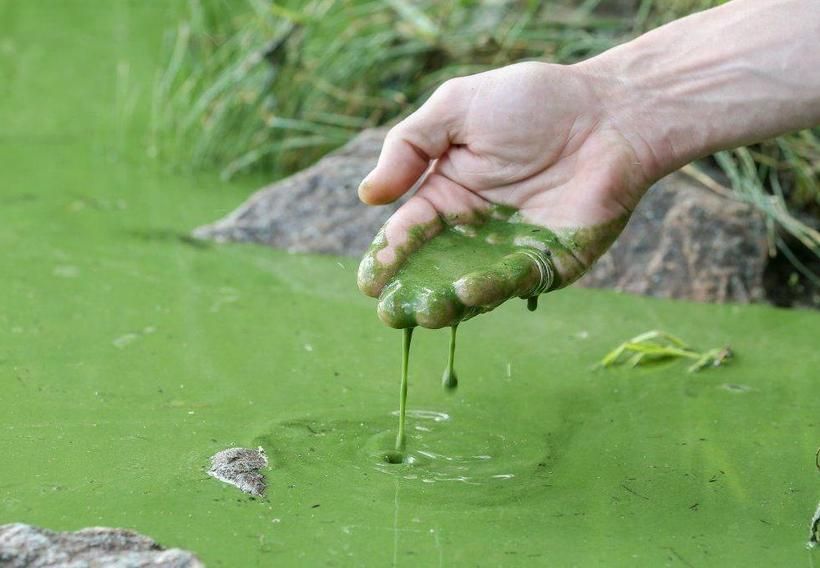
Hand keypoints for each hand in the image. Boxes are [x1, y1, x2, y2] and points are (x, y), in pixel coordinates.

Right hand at [357, 62, 652, 327]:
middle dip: (411, 294)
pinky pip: (515, 283)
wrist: (610, 112)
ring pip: (469, 287)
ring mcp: (510, 251)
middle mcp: (474, 230)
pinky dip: (491, 291)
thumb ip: (409, 146)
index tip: (368, 281)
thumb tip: (367, 196)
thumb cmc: (533, 102)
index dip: (387, 258)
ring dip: (447, 303)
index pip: (407, 234)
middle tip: (391, 312)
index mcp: (447, 194)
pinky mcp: (549, 265)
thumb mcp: (457, 108)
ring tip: (427, 310)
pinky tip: (468, 290)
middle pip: (433, 271)